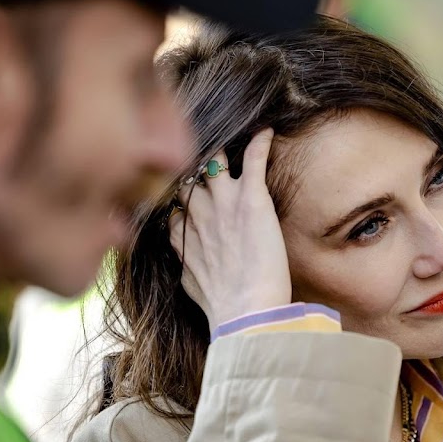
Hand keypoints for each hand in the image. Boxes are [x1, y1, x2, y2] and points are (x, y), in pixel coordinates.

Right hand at [168, 129, 291, 331]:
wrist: (245, 312)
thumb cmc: (222, 307)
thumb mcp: (190, 284)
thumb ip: (185, 264)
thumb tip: (184, 262)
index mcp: (185, 233)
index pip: (177, 202)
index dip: (184, 197)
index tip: (192, 193)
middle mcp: (198, 213)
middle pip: (191, 177)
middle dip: (196, 168)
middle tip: (209, 157)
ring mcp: (224, 203)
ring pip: (215, 161)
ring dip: (222, 150)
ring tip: (232, 136)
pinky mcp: (250, 200)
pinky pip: (252, 160)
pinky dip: (259, 143)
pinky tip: (266, 130)